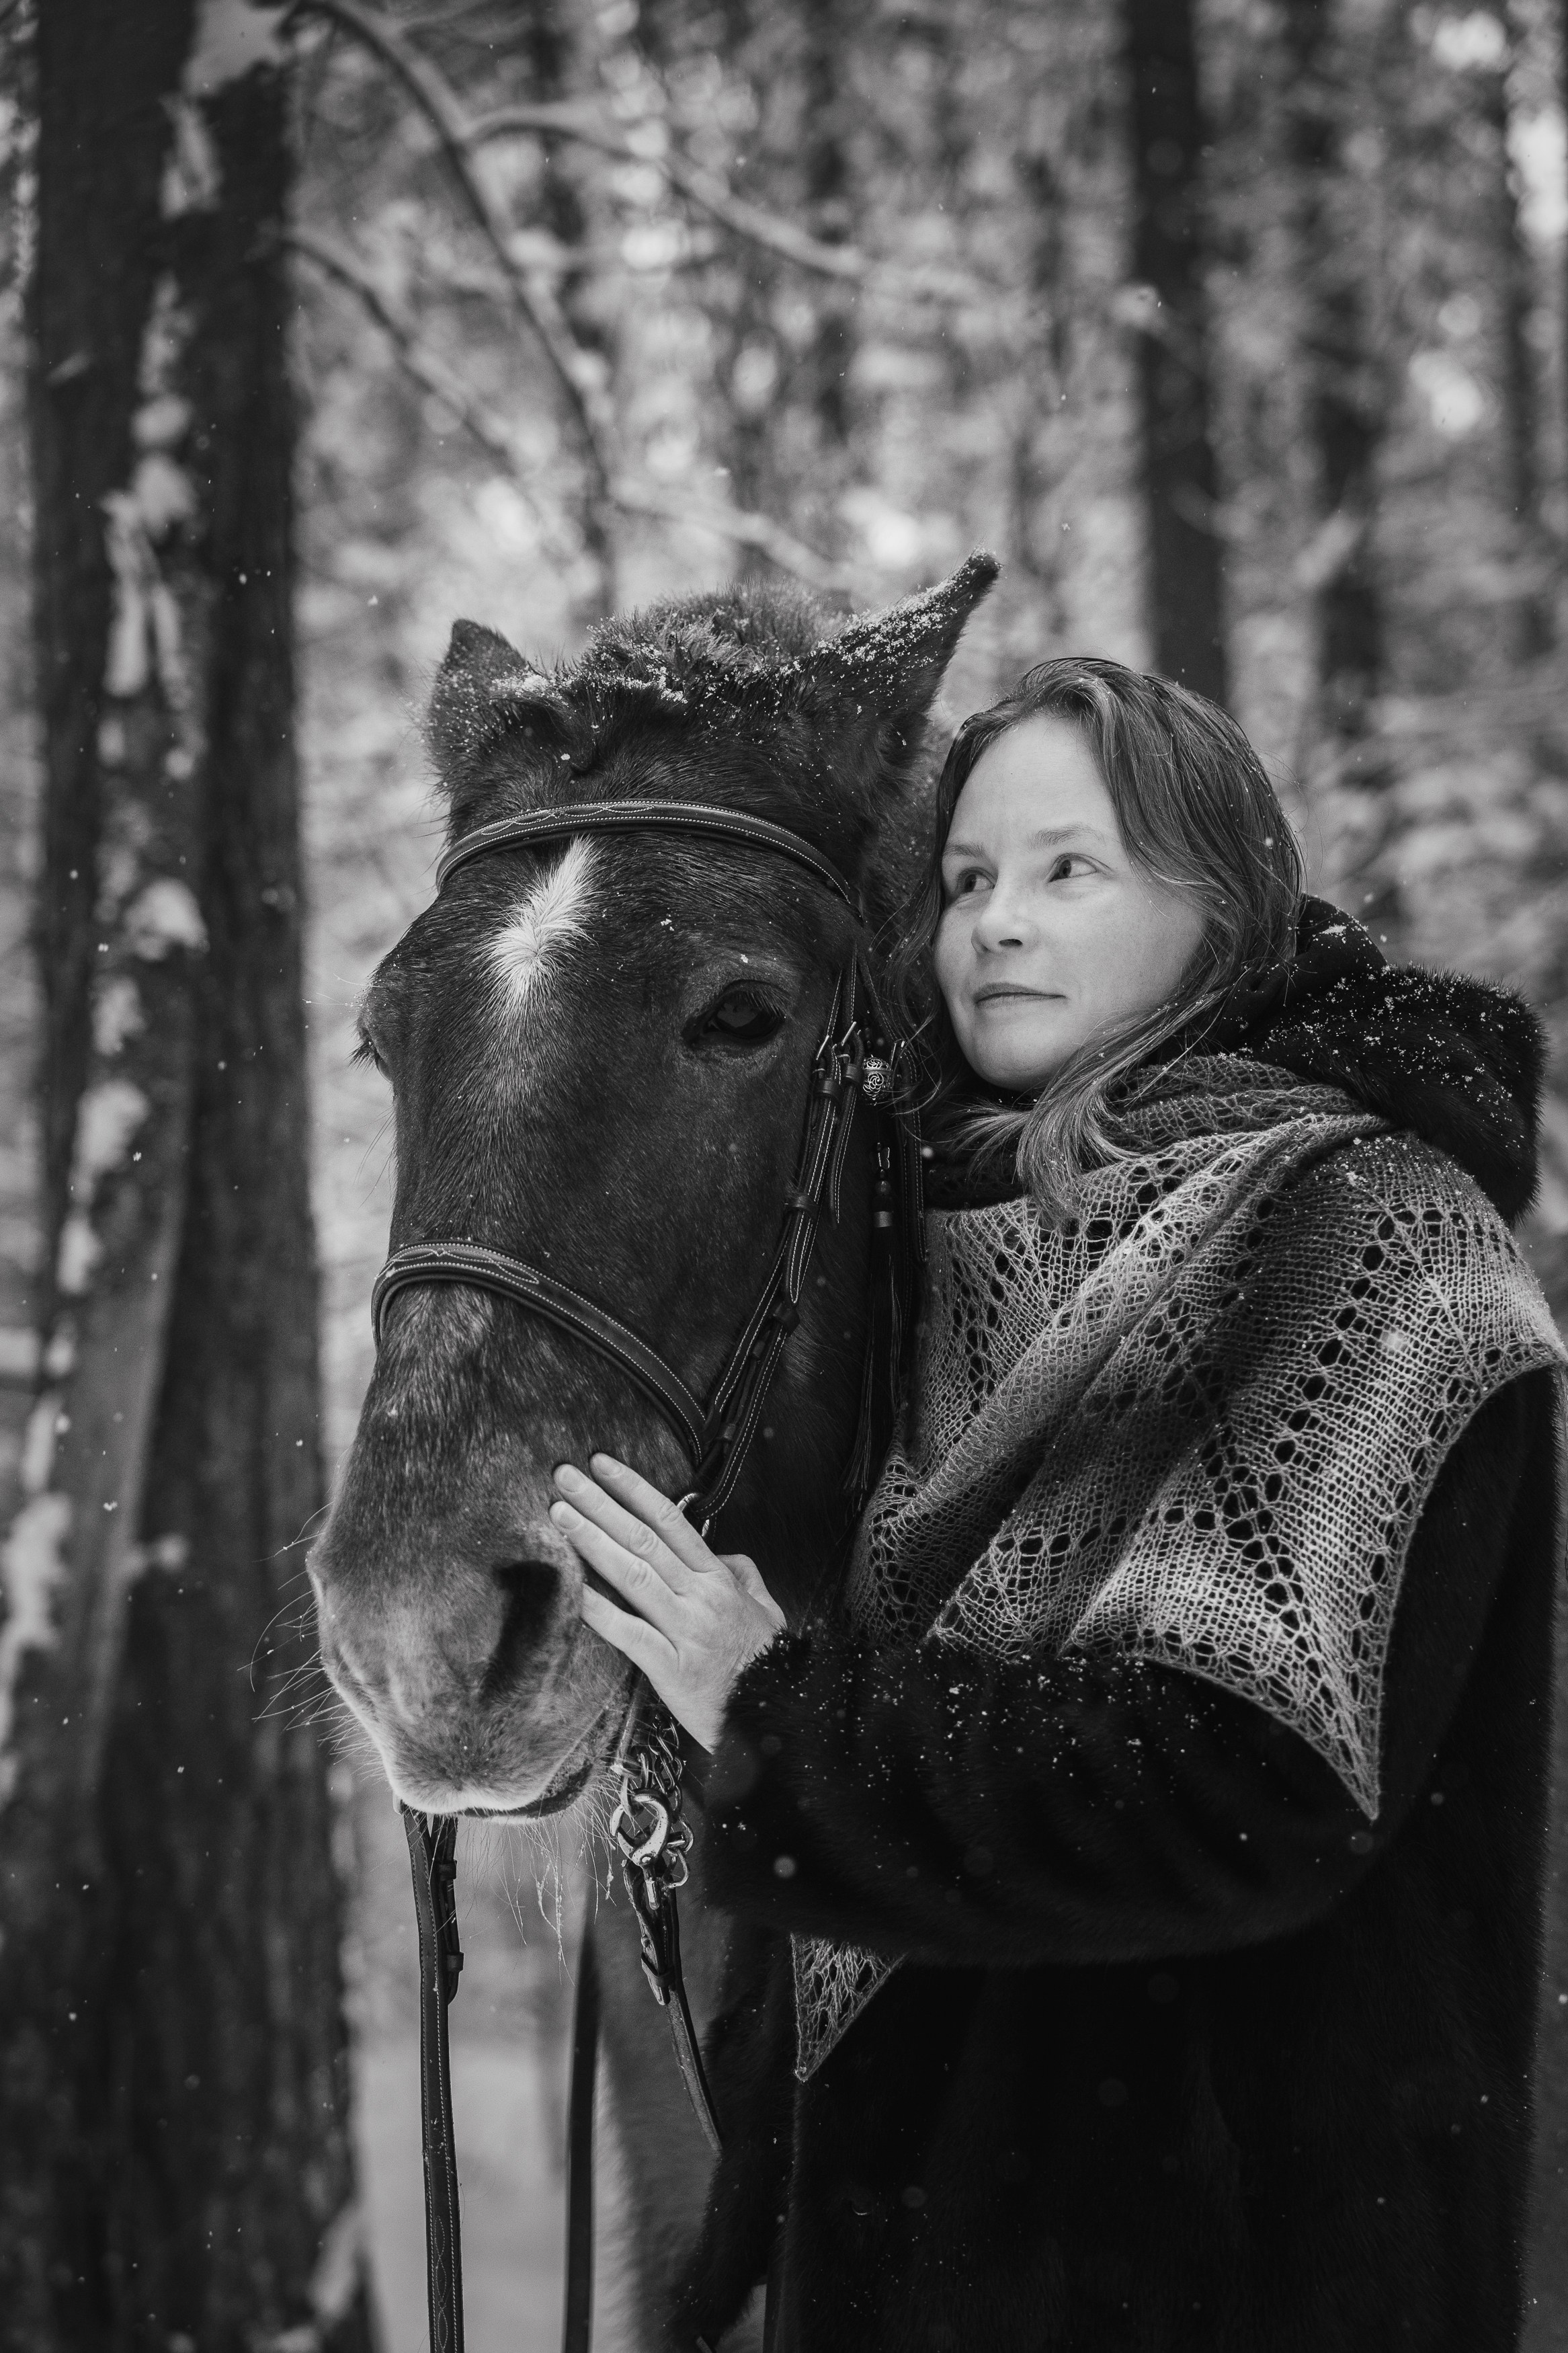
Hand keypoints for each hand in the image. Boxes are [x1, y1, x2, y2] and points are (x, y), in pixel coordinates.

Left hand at [551, 1454, 786, 1750]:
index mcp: (718, 1578)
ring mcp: (686, 1629)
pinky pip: (629, 1633)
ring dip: (592, 1540)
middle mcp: (700, 1596)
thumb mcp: (764, 1606)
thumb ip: (741, 1571)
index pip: (670, 1521)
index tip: (601, 1464)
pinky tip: (571, 1590)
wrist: (777, 1714)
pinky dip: (599, 1611)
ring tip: (559, 1513)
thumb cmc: (766, 1663)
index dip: (633, 1488)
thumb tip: (716, 1550)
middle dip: (600, 1503)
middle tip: (564, 1475)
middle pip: (643, 1538)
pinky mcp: (672, 1667)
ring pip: (633, 1575)